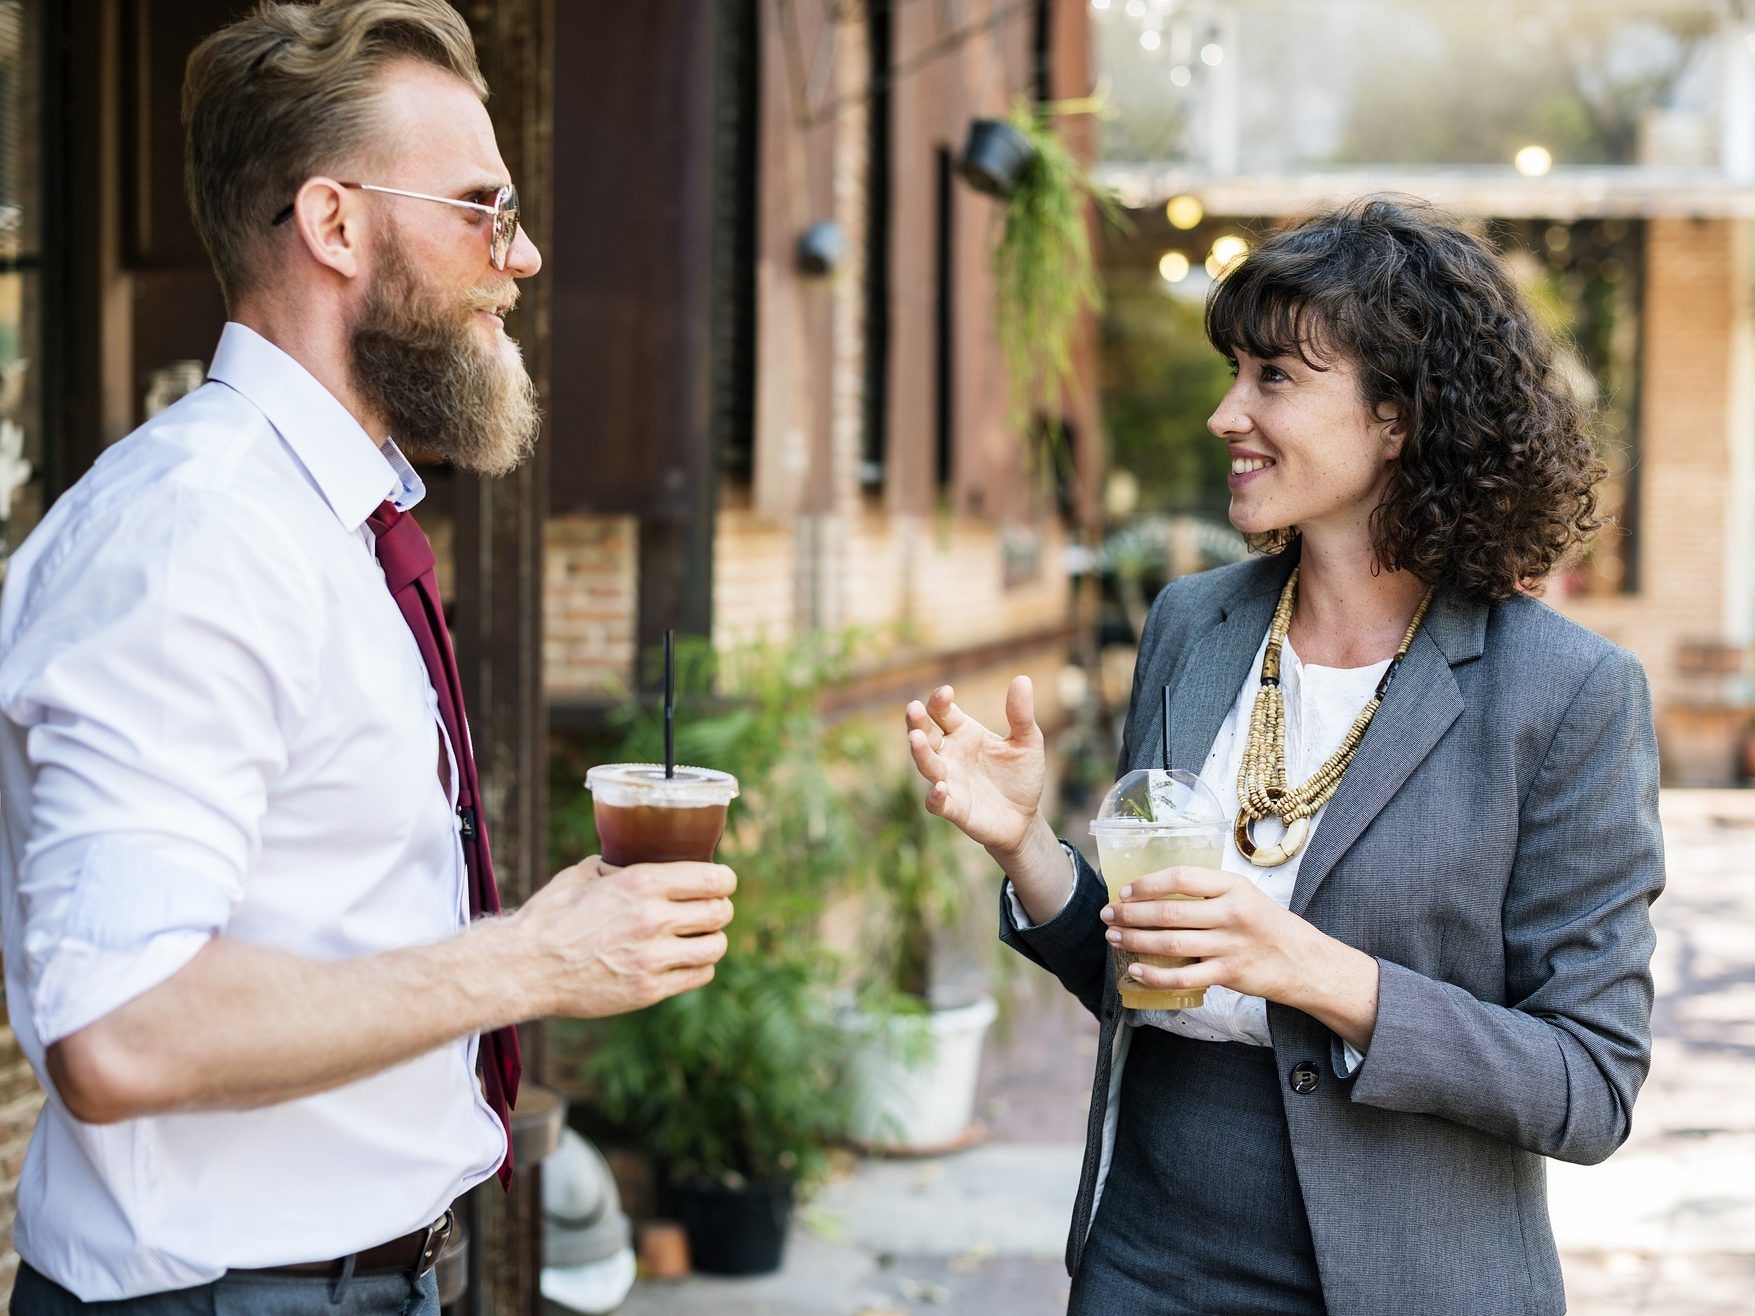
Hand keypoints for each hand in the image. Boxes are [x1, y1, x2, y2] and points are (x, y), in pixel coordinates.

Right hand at [512, 857, 735, 1017]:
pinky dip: (698, 966)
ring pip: (716, 946)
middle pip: (720, 912)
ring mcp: (653, 958)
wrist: (525, 967)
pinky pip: (699, 975)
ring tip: (699, 937)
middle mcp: (653, 918)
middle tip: (711, 910)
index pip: (713, 878)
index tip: (722, 882)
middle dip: (719, 908)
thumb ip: (614, 867)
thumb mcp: (581, 875)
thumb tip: (628, 860)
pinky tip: (685, 960)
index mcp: (641, 883)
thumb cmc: (549, 918)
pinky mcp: (649, 990)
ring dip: (711, 939)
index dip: (724, 880)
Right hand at [904, 677, 1045, 857]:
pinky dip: (935, 796)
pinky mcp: (954, 808)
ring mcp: (949, 781)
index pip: (943, 712)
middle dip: (917, 722)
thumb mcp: (1027, 742)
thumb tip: (1022, 679)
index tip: (946, 692)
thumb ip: (1021, 714)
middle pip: (925, 734)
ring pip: (927, 765)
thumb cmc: (1021, 776)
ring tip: (916, 738)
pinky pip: (937, 802)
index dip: (940, 701)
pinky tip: (940, 788)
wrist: (1024, 818)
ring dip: (921, 752)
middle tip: (913, 708)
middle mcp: (950, 754)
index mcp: (963, 733)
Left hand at [1100, 865, 1335, 1007]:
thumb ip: (1207, 892)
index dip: (1147, 884)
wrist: (1302, 960)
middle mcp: (1231, 913)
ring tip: (1114, 937)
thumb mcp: (1243, 895)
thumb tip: (1154, 894)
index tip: (1126, 891)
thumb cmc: (1266, 924)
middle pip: (1170, 912)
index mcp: (1232, 886)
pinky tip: (1136, 971)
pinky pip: (1183, 977)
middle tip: (1109, 914)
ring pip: (1171, 943)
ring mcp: (1230, 945)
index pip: (1181, 878)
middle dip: (1131, 914)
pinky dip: (1155, 976)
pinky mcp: (1229, 974)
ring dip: (1136, 940)